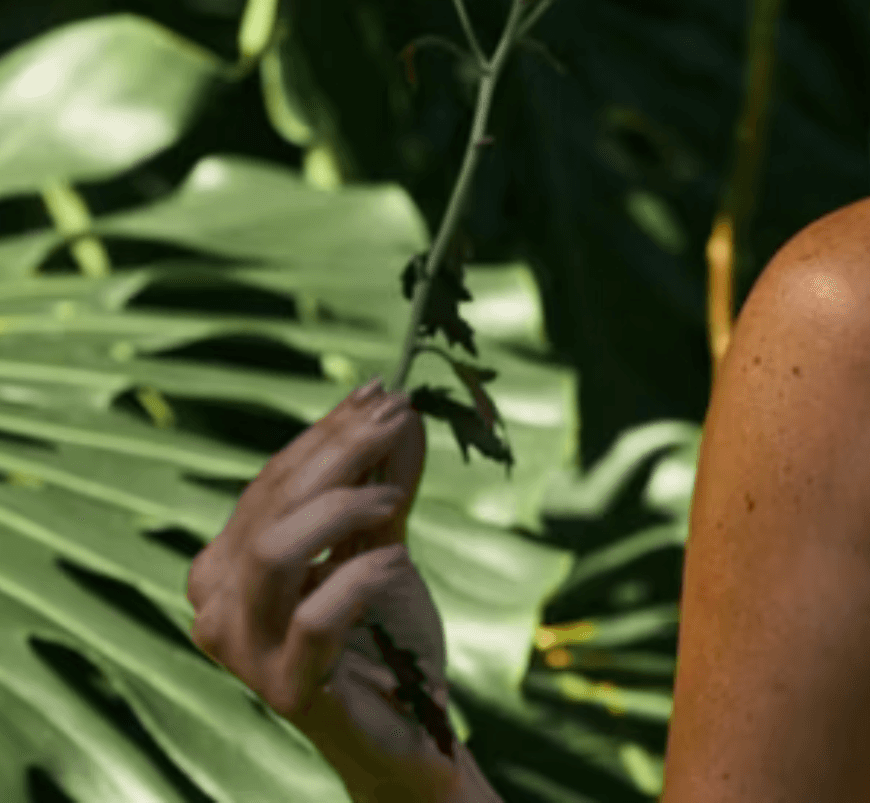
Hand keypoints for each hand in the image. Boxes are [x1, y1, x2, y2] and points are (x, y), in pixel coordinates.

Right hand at [185, 380, 462, 802]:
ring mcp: (245, 654)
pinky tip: (397, 566)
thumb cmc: (383, 627)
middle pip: (270, 507)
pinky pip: (317, 614)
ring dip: (341, 507)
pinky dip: (364, 576)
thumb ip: (384, 477)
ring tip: (392, 497)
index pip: (270, 482)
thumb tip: (398, 406)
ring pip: (273, 552)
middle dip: (340, 451)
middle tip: (397, 415)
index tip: (378, 391)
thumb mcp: (383, 537)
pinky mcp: (287, 689)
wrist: (409, 720)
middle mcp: (217, 609)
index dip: (327, 432)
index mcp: (225, 567)